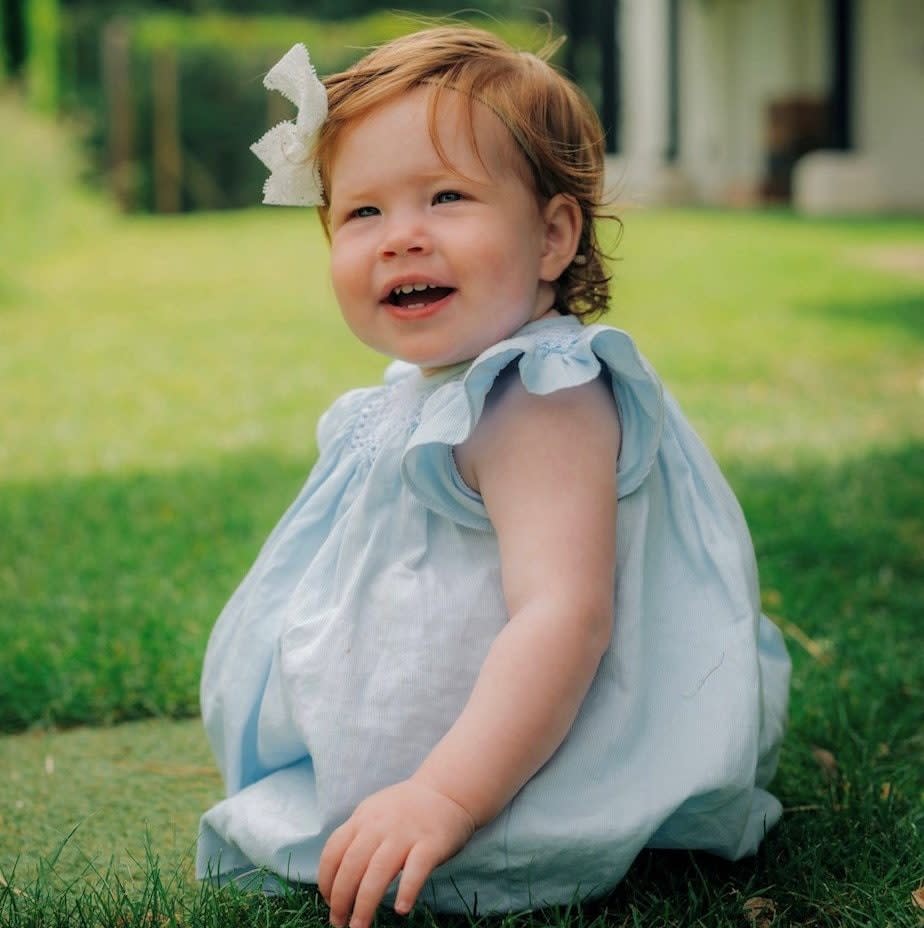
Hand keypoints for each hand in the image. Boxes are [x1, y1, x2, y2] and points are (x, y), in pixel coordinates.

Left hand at [317, 779, 475, 927]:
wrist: (448, 790)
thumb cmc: (406, 809)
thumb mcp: (374, 812)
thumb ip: (356, 836)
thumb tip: (335, 877)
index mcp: (363, 818)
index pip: (334, 851)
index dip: (326, 880)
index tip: (329, 902)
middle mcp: (380, 825)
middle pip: (352, 865)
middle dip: (341, 899)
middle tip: (339, 923)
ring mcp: (406, 834)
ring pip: (379, 871)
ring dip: (365, 903)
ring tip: (359, 926)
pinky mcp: (431, 844)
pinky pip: (416, 869)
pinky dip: (407, 890)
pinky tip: (401, 909)